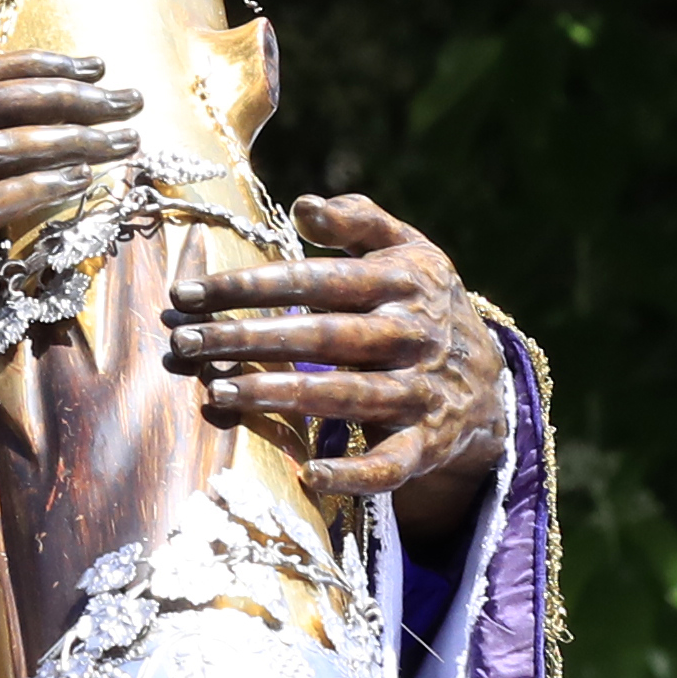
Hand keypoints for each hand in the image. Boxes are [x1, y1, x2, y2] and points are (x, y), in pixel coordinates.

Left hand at [162, 192, 512, 545]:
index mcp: (403, 280)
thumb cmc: (423, 302)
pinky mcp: (428, 443)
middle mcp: (413, 333)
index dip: (250, 285)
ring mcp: (422, 391)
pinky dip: (355, 474)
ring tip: (219, 391)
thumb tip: (303, 204)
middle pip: (322, 336)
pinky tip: (307, 473)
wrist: (491, 380)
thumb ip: (359, 219)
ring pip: (347, 396)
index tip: (188, 294)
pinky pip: (392, 464)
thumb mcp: (408, 247)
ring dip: (282, 395)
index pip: (315, 279)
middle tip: (185, 344)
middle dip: (250, 338)